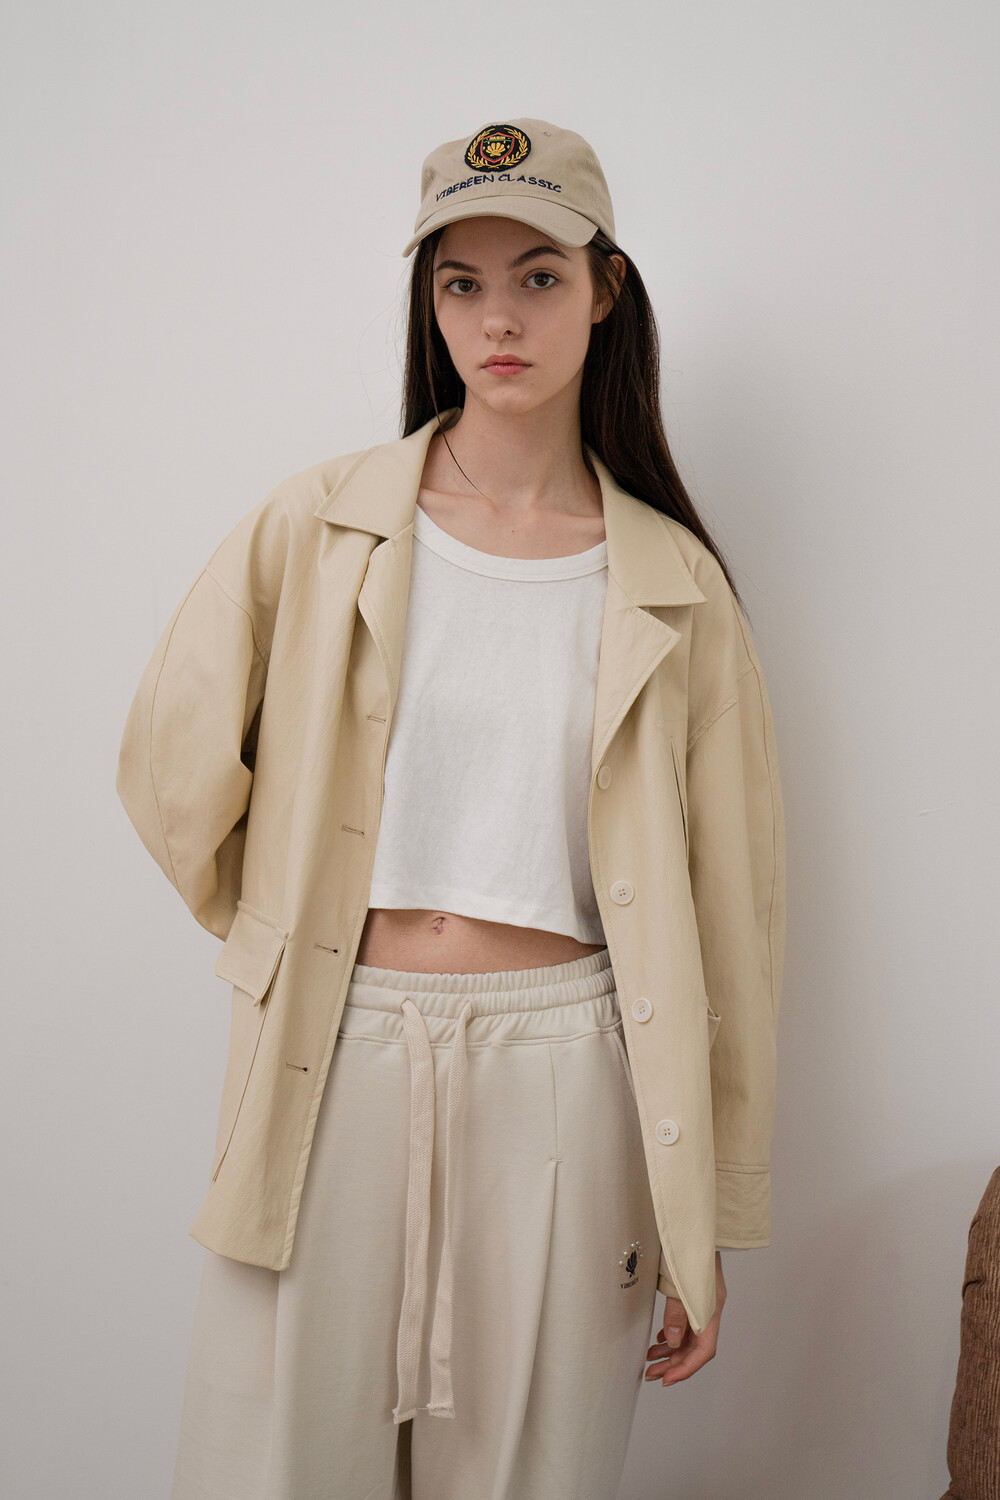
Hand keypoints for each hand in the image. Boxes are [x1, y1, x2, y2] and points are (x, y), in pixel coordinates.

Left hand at [645, 1250, 726, 1386]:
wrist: (692, 1220)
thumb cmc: (685, 1246)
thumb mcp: (677, 1280)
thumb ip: (676, 1313)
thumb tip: (674, 1342)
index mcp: (711, 1308)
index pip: (704, 1351)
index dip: (685, 1369)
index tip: (666, 1380)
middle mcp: (710, 1307)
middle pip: (696, 1346)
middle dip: (674, 1363)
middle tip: (651, 1373)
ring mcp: (704, 1300)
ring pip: (690, 1335)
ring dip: (671, 1350)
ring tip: (650, 1358)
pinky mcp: (696, 1292)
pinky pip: (687, 1322)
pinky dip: (674, 1334)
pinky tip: (661, 1338)